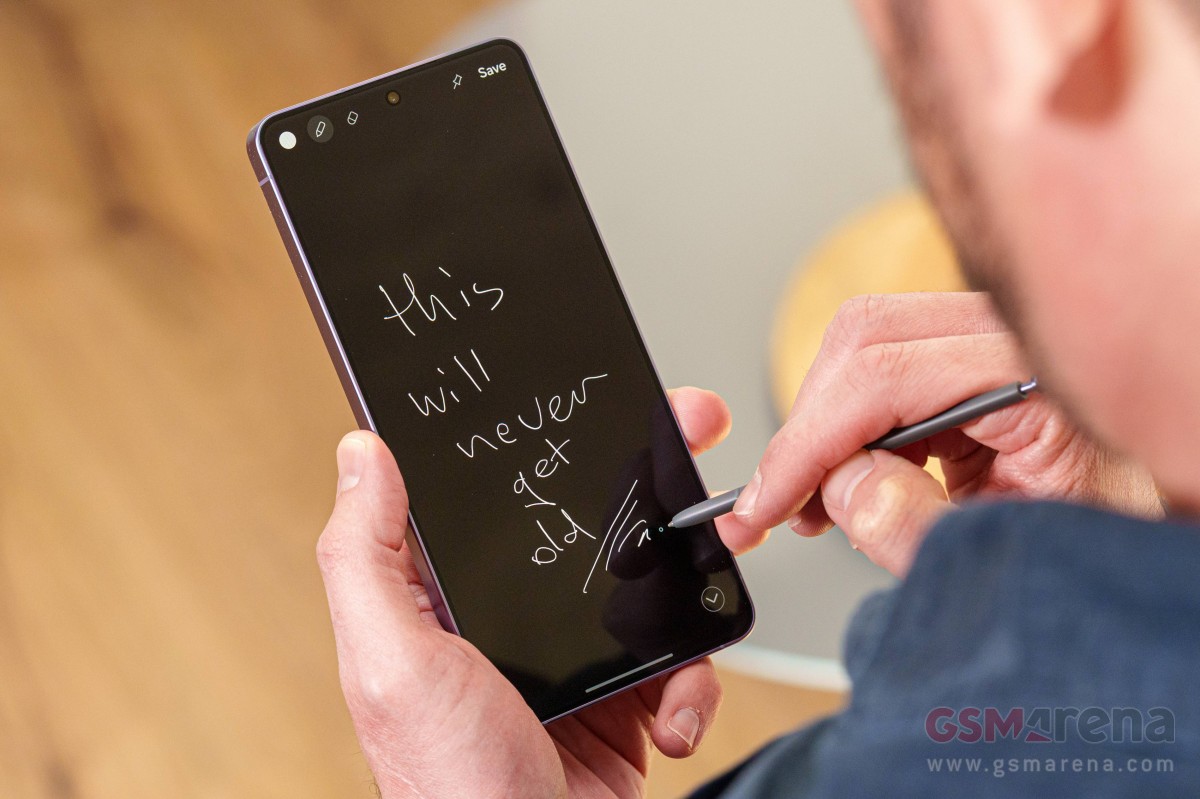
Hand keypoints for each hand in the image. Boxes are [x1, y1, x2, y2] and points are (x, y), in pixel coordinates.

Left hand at [316, 387, 732, 797]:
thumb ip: (367, 559)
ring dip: (681, 594)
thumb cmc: (451, 789)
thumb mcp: (392, 663)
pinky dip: (691, 685)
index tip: (589, 401)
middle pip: (584, 531)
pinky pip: (675, 666)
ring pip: (644, 592)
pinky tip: (670, 715)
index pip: (495, 501)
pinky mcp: (620, 707)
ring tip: (697, 599)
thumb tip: (358, 453)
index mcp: (448, 603)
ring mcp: (570, 666)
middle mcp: (510, 627)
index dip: (542, 446)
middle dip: (643, 490)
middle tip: (689, 442)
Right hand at [720, 293, 1160, 576]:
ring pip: (862, 347)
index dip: (808, 442)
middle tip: (784, 506)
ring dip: (824, 428)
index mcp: (1036, 378)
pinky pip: (883, 367)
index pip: (883, 376)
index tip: (766, 502)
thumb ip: (923, 529)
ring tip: (818, 505)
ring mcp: (989, 339)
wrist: (1144, 525)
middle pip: (862, 341)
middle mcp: (1012, 338)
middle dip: (808, 430)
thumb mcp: (1021, 553)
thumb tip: (838, 491)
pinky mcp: (969, 357)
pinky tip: (851, 481)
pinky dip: (850, 427)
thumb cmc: (1113, 539)